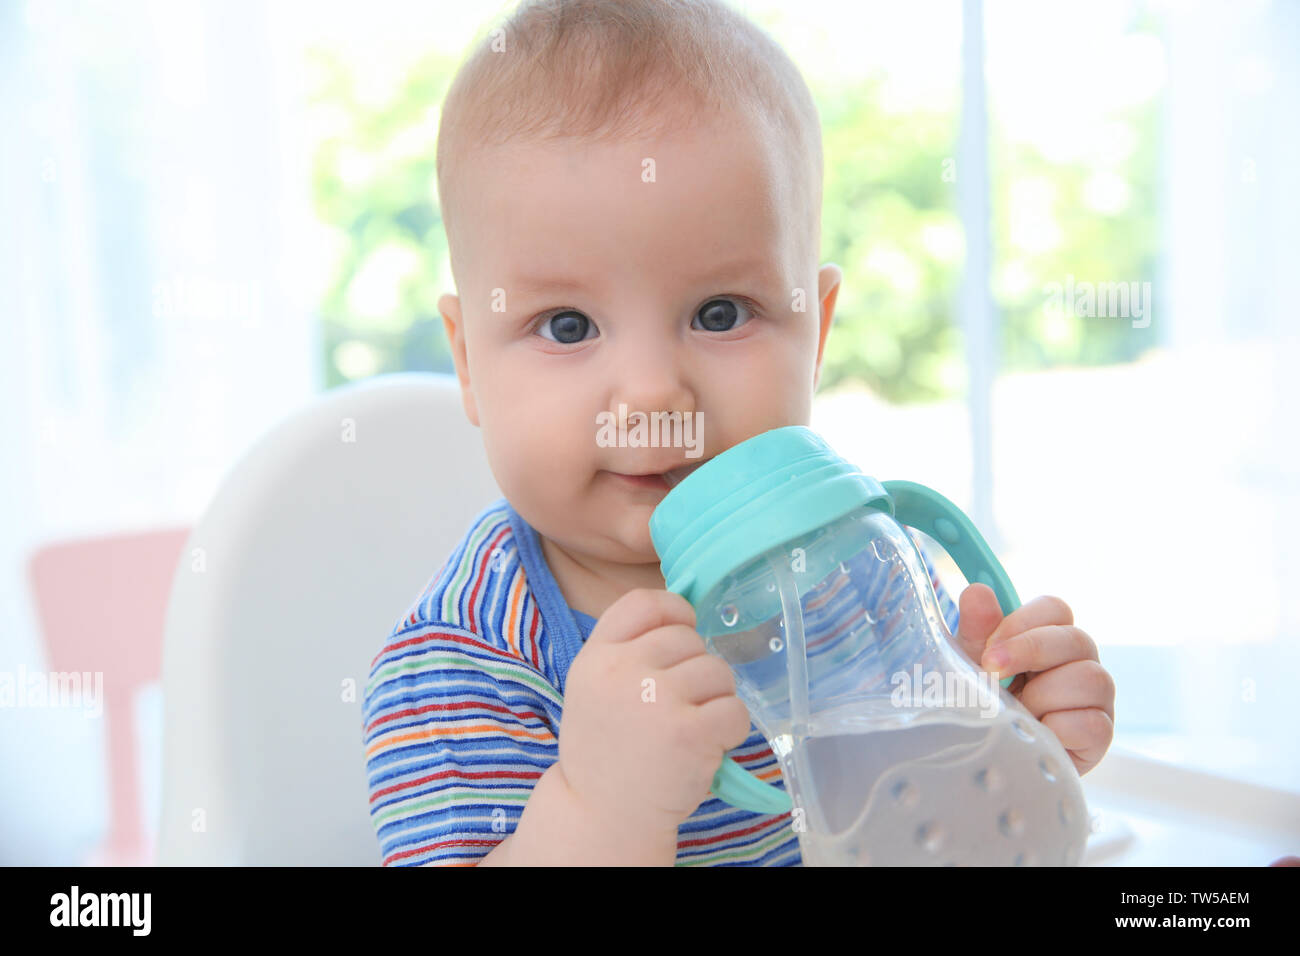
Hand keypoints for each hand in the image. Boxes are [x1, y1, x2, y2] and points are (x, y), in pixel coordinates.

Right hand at [557, 588, 753, 836]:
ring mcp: (657, 699)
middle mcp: (622, 670)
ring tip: (690, 728)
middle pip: (689, 638)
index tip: (682, 634)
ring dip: (715, 700)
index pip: (644, 602)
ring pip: (718, 671)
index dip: (674, 611)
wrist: (601, 815)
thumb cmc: (606, 748)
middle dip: (696, 669)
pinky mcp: (689, 733)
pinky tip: (705, 747)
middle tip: (679, 706)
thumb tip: (686, 616)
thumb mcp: (594, 686)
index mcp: (596, 656)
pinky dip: (730, 730)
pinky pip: (735, 710)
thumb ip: (627, 649)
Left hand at [950, 584, 1114, 775]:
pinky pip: (1094, 723)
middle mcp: (1078, 663)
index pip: (1055, 609)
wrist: (989, 760)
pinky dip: (1059, 728)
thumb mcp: (970, 665)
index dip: (1022, 623)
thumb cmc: (983, 704)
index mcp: (1049, 639)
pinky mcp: (1099, 736)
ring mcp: (1095, 700)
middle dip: (1030, 651)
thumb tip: (978, 590)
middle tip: (992, 671)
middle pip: (1078, 638)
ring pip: (1092, 678)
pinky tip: (1038, 733)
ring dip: (1044, 695)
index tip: (988, 650)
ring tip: (1019, 712)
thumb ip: (976, 629)